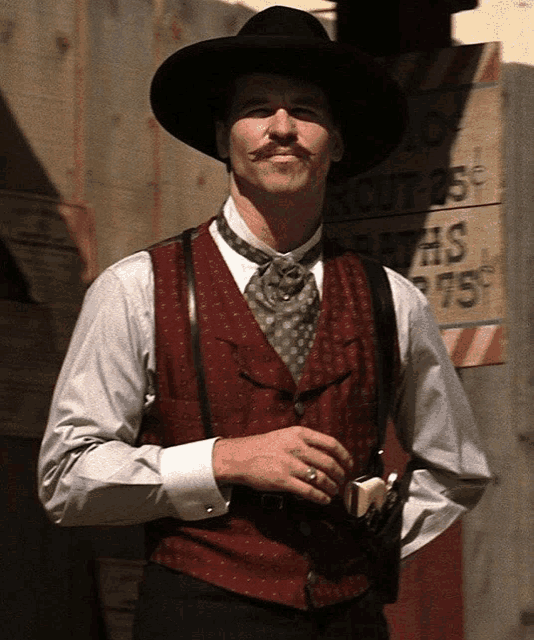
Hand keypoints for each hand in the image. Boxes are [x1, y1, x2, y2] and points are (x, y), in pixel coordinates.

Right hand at [212, 426, 353, 504]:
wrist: (240, 457)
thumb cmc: (264, 447)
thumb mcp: (286, 436)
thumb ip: (306, 442)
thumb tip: (329, 456)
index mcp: (299, 434)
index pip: (331, 444)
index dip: (345, 456)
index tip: (349, 465)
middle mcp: (296, 447)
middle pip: (329, 463)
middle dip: (340, 475)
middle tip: (342, 481)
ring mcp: (289, 464)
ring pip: (321, 478)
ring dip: (332, 487)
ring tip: (334, 491)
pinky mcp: (283, 480)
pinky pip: (309, 491)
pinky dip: (320, 497)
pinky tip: (324, 499)